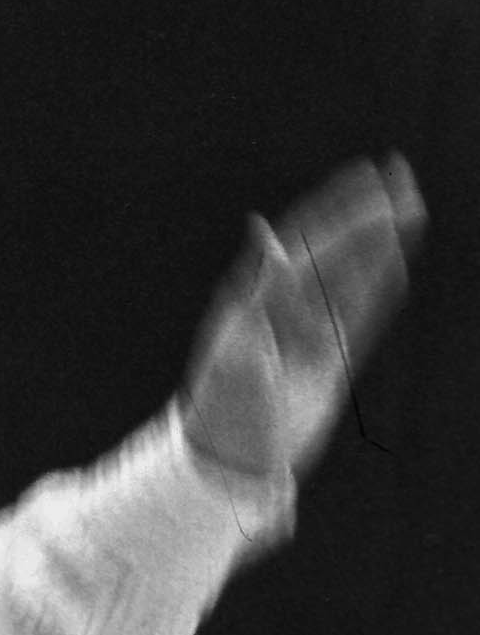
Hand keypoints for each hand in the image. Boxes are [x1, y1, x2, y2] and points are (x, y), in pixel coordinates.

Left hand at [182, 152, 426, 477]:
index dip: (337, 207)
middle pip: (334, 250)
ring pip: (354, 278)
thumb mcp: (237, 341)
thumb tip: (265, 227)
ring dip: (383, 244)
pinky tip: (400, 262)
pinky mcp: (328, 362)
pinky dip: (381, 288)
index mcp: (255, 297)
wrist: (229, 460)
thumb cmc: (222, 402)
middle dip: (367, 213)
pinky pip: (361, 316)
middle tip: (401, 174)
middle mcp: (282, 310)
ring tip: (413, 209)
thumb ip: (260, 286)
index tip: (368, 176)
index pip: (304, 240)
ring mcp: (307, 334)